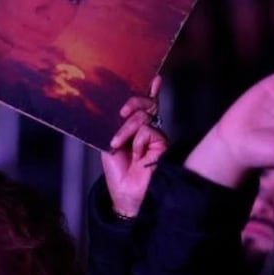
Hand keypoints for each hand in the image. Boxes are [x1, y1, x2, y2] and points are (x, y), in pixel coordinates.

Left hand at [102, 77, 167, 217]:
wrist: (126, 195)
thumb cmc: (118, 173)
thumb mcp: (110, 145)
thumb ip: (116, 126)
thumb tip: (120, 110)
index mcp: (136, 131)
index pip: (146, 107)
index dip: (151, 92)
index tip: (155, 79)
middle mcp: (149, 131)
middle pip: (146, 105)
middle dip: (133, 102)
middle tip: (122, 113)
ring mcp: (157, 137)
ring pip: (143, 116)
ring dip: (126, 129)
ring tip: (118, 145)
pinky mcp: (163, 143)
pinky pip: (147, 130)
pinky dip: (137, 141)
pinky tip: (137, 155)